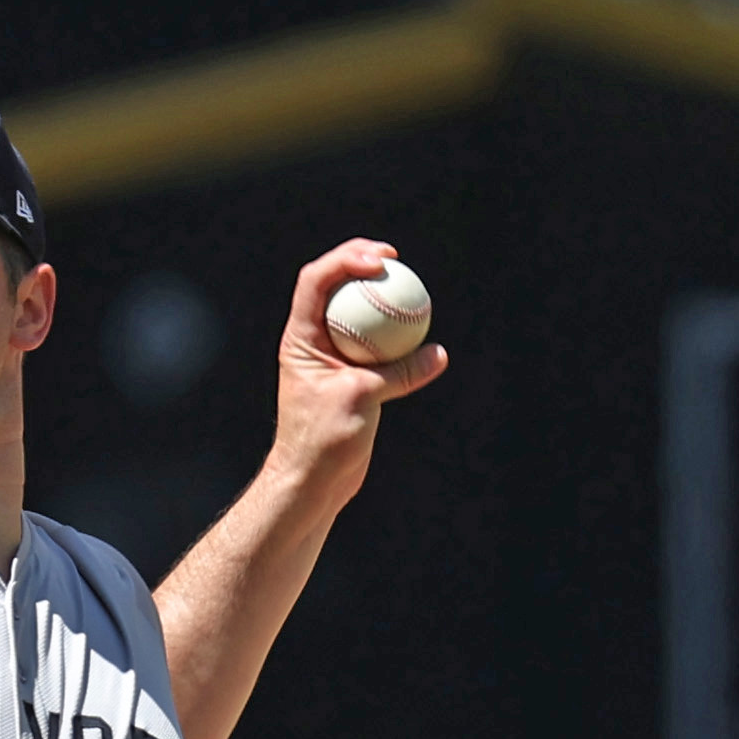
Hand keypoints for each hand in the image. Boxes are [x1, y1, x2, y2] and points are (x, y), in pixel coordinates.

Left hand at [265, 237, 447, 504]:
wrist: (313, 481)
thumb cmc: (323, 440)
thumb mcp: (363, 398)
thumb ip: (400, 373)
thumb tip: (438, 354)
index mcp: (300, 337)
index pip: (316, 281)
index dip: (345, 259)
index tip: (378, 260)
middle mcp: (313, 341)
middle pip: (334, 287)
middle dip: (360, 263)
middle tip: (393, 258)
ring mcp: (333, 358)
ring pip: (357, 315)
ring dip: (380, 297)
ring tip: (409, 284)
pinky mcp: (352, 377)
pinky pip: (377, 347)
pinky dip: (397, 337)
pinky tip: (423, 333)